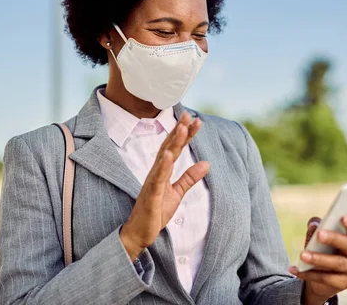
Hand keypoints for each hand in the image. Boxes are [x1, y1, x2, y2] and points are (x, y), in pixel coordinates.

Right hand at [119, 112, 209, 258]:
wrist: (139, 232)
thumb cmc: (155, 211)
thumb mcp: (177, 193)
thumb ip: (189, 178)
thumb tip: (206, 163)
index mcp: (163, 171)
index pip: (176, 148)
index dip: (186, 134)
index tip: (196, 120)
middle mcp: (156, 172)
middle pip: (169, 147)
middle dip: (179, 131)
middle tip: (188, 114)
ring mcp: (152, 182)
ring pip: (163, 158)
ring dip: (172, 143)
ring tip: (182, 128)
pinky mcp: (151, 195)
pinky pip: (157, 178)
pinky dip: (162, 166)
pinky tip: (168, 156)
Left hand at [289, 215, 346, 304]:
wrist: (317, 278)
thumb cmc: (320, 251)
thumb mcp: (315, 238)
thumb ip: (314, 229)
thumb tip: (313, 225)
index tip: (343, 218)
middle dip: (333, 238)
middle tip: (319, 234)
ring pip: (337, 262)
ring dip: (319, 258)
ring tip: (302, 255)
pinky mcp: (344, 282)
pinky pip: (326, 278)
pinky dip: (309, 274)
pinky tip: (296, 270)